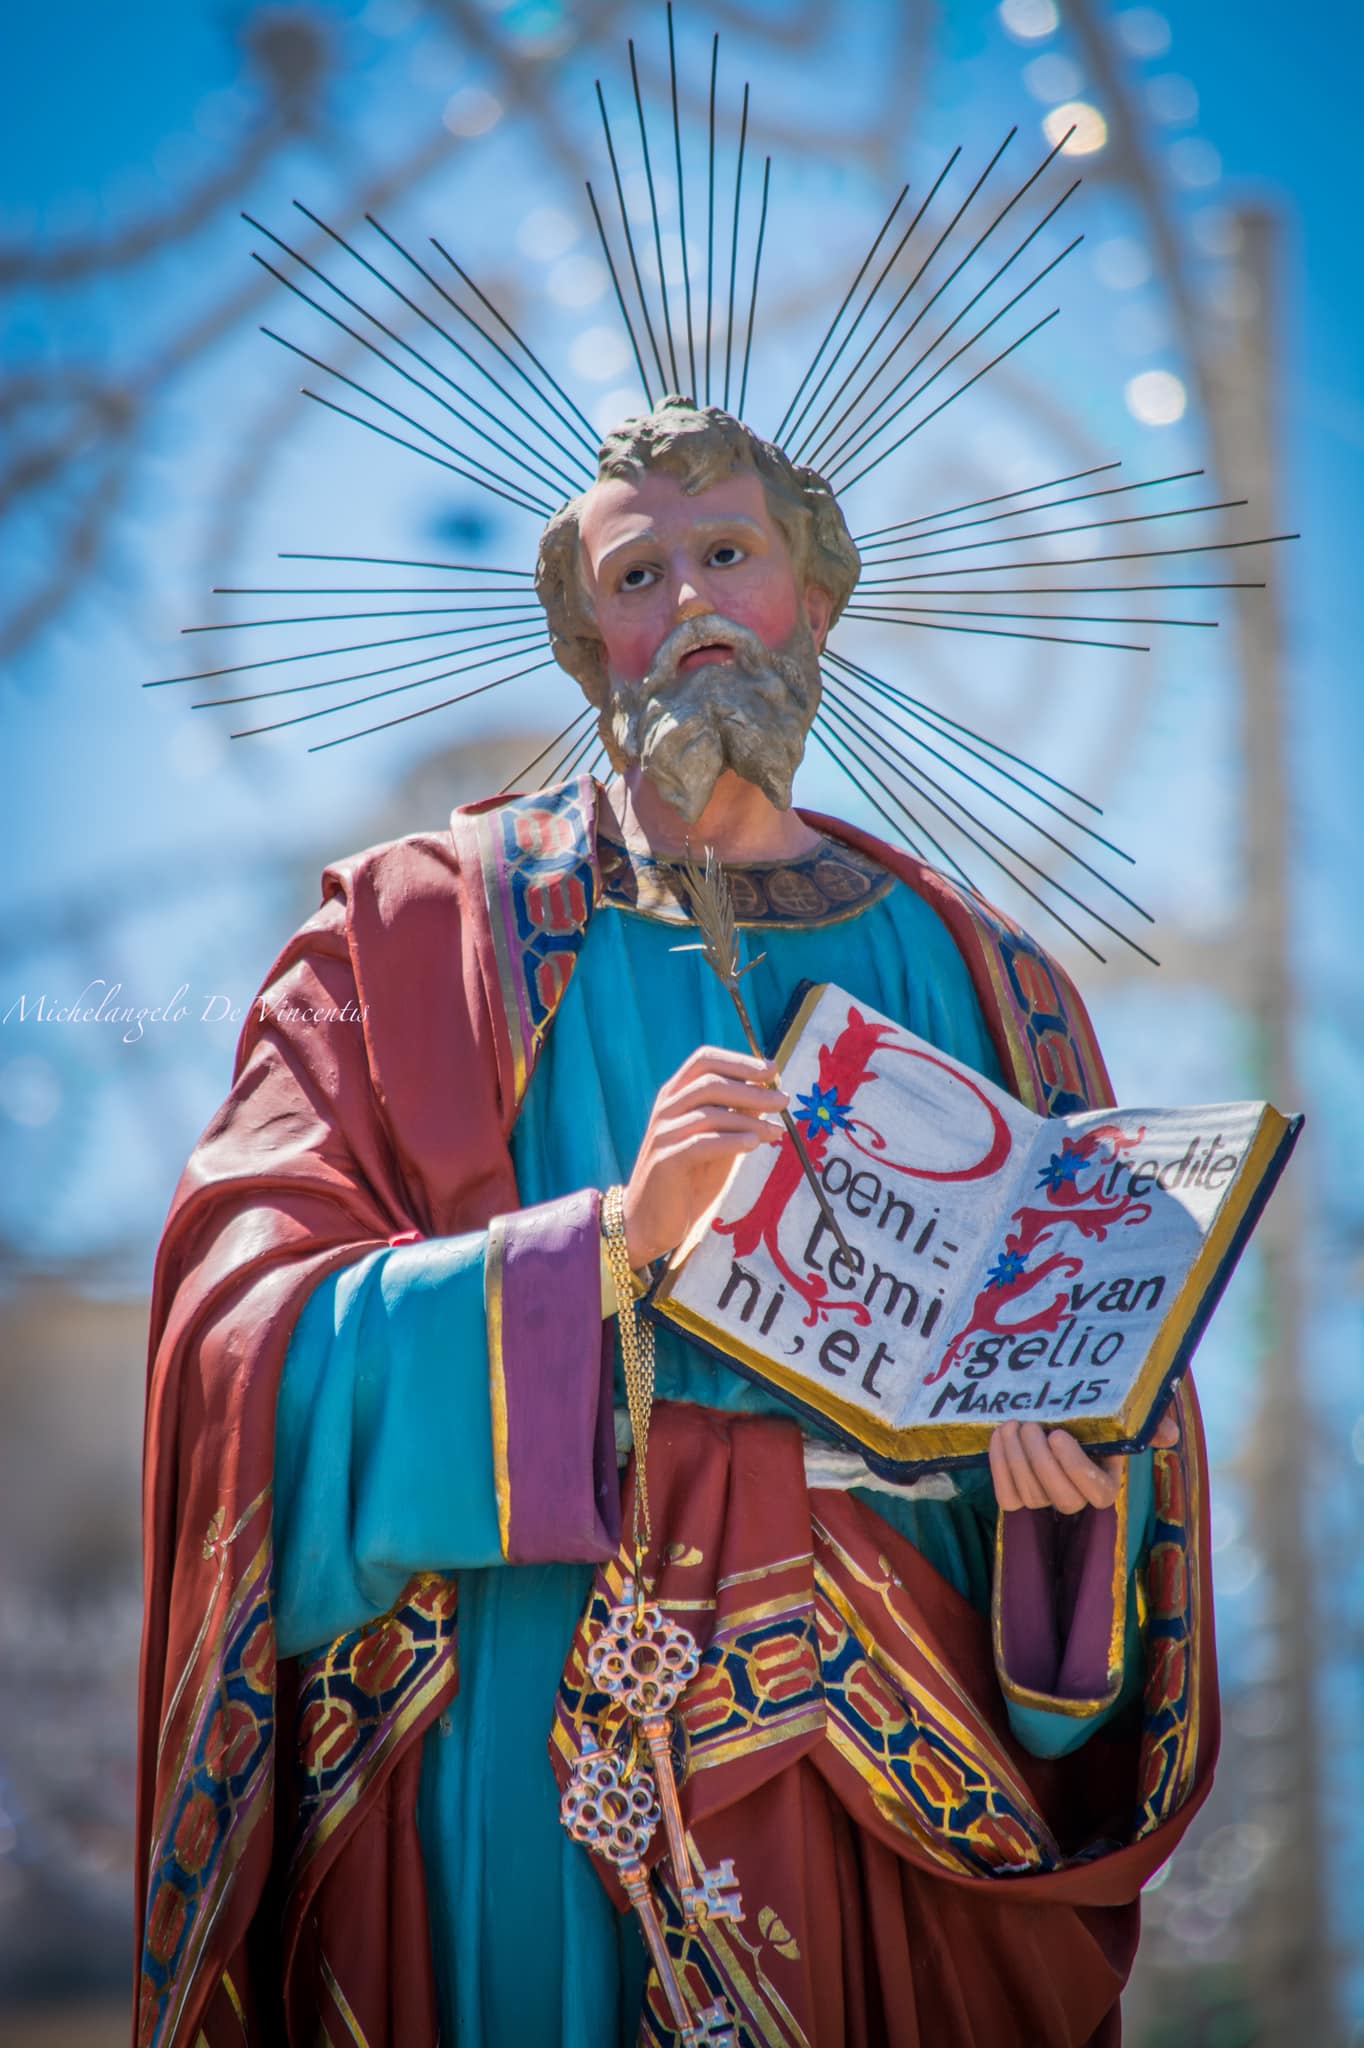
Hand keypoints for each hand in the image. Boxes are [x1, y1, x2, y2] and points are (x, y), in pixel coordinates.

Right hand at [622, 1046, 785, 1267]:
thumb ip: (736, 1118)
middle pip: (710, 1083)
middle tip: (784, 1101)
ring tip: (777, 1132)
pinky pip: (702, 1143)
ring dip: (750, 1119)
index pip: (704, 1061)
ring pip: (709, 1112)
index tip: (772, 1070)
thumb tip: (768, 1096)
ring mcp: (663, 1134)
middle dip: (752, 1089)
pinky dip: (732, 1141)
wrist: (649, 1220)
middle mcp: (666, 1109)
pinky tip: (754, 1144)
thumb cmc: (687, 1179)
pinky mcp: (665, 1161)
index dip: (739, 1061)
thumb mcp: (718, 1143)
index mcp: (675, 1096)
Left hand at [989, 1403, 1179, 1514]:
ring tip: (1013, 1425)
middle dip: (1040, 1463)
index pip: (1096, 1493)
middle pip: (1059, 1498)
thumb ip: (1151, 1420)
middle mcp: (1076, 1498)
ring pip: (1030, 1495)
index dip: (1074, 1469)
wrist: (1060, 1412)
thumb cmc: (1097, 1413)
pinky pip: (1006, 1497)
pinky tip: (998, 1438)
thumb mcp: (1127, 1412)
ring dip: (1015, 1459)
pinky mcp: (1019, 1495)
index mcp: (1106, 1484)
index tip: (1058, 1435)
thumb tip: (1168, 1434)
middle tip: (1029, 1427)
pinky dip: (998, 1469)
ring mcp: (1045, 1499)